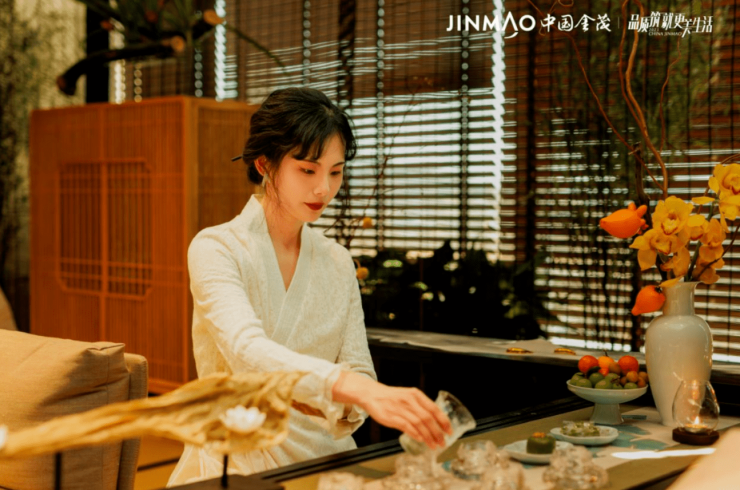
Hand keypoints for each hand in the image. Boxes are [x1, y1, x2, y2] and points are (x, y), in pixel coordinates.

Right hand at [332, 372, 452, 449]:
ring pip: (418, 424)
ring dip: (428, 436)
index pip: (434, 408)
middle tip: (443, 442)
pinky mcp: (391, 416)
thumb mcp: (408, 396)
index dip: (443, 421)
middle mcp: (409, 400)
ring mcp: (400, 408)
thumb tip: (434, 421)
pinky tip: (420, 440)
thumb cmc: (392, 397)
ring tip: (433, 445)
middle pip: (427, 418)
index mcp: (416, 394)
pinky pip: (406, 426)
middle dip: (437, 432)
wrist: (371, 394)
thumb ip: (420, 407)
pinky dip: (414, 433)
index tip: (449, 431)